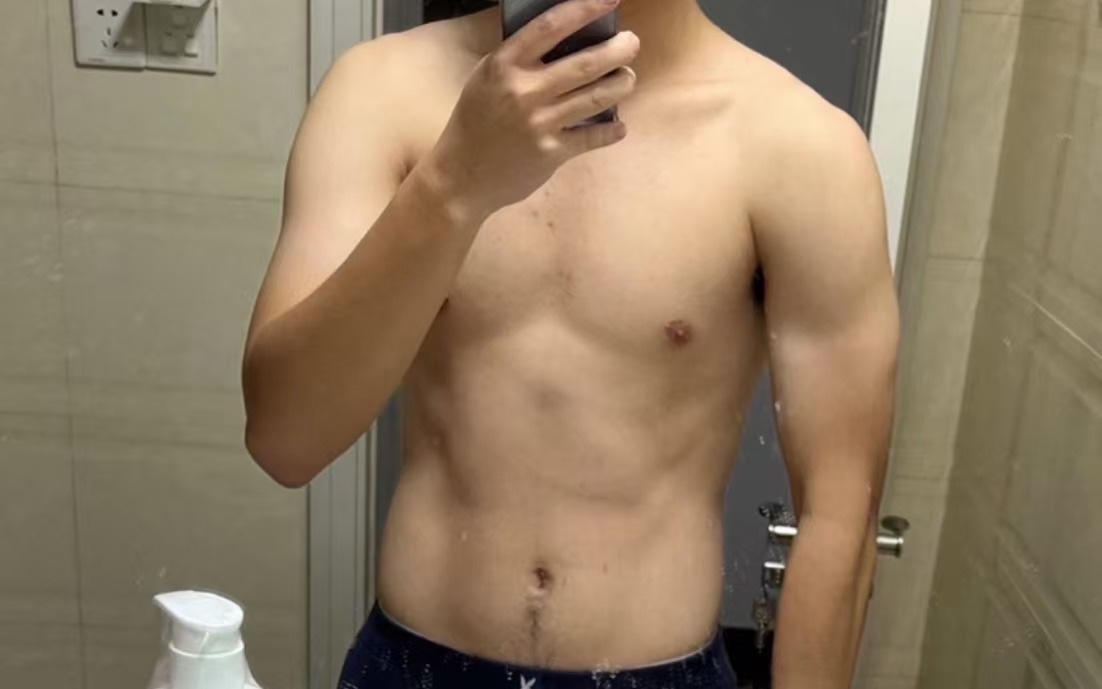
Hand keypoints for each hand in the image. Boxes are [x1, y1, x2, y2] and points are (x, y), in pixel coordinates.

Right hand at [424, 0, 638, 217]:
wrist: (460, 177)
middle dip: (619, 49)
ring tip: (628, 78)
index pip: (550, 27)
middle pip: (586, 63)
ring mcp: (539, 123)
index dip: (585, 9)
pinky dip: (612, 130)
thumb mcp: (487, 78)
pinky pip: (593, 137)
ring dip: (622, 84)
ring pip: (597, 97)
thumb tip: (567, 35)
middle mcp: (523, 91)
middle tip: (631, 44)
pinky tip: (619, 125)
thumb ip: (519, 58)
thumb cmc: (476, 121)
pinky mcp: (551, 154)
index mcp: (504, 65)